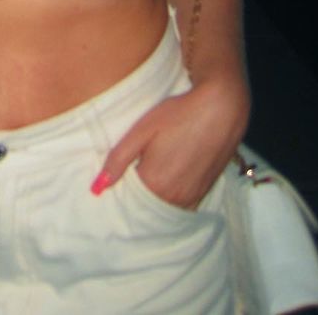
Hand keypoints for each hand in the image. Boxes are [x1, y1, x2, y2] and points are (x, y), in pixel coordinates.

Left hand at [92, 78, 248, 208]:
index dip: (116, 191)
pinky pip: (180, 206)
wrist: (221, 109)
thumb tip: (97, 188)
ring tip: (144, 177)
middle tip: (126, 177)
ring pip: (162, 208)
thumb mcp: (142, 131)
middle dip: (132, 198)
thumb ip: (118, 160)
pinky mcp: (203, 193)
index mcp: (154, 184)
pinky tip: (164, 180)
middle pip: (144, 207)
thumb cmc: (178, 115)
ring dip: (151, 200)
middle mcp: (174, 198)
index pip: (125, 199)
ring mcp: (191, 198)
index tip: (110, 182)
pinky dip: (168, 199)